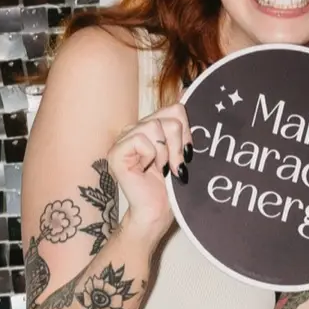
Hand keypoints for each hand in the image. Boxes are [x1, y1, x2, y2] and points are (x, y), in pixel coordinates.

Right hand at [106, 101, 191, 238]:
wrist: (157, 213)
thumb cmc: (172, 188)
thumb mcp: (184, 153)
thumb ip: (185, 130)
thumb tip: (192, 96)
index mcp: (151, 127)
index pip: (176, 109)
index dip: (187, 132)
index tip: (187, 155)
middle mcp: (135, 128)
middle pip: (171, 115)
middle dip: (178, 145)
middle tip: (174, 166)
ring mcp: (124, 139)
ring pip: (156, 126)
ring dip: (165, 153)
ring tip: (160, 169)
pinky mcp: (116, 152)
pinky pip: (142, 140)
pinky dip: (151, 157)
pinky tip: (146, 170)